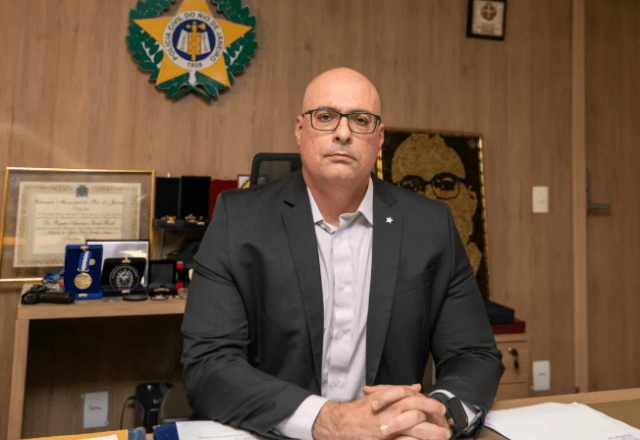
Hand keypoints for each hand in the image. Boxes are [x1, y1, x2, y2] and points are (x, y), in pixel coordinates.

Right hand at [312, 385, 450, 439]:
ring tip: (442, 436)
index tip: (442, 411)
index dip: (433, 405)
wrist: (342, 424)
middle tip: (446, 427)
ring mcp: (389, 429)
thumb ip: (399, 391)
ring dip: (432, 435)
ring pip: (417, 431)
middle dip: (437, 421)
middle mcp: (391, 413)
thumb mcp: (380, 395)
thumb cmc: (361, 410)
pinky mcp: (386, 439)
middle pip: (420, 414)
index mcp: (392, 401)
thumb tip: (417, 387)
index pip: (418, 400)